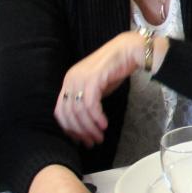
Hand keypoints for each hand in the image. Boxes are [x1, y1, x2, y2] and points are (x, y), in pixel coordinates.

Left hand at [55, 31, 146, 147]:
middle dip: (79, 131)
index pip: (60, 111)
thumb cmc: (117, 67)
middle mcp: (70, 80)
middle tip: (91, 142)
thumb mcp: (97, 86)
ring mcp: (80, 79)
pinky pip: (90, 105)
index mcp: (69, 81)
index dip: (69, 128)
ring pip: (79, 111)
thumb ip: (88, 100)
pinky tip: (104, 125)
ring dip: (89, 127)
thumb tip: (85, 122)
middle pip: (68, 114)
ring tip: (99, 136)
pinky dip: (96, 118)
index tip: (80, 140)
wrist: (131, 50)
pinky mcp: (92, 79)